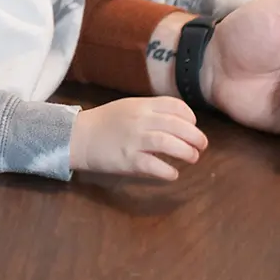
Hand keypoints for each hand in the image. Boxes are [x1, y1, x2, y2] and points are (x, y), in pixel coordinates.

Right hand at [69, 97, 207, 179]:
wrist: (78, 137)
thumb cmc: (105, 123)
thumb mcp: (129, 108)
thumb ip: (151, 112)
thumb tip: (180, 123)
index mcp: (141, 105)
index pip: (174, 105)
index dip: (190, 117)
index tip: (193, 126)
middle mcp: (139, 120)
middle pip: (176, 125)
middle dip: (195, 137)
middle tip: (202, 146)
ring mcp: (133, 140)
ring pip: (168, 144)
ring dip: (186, 153)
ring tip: (192, 158)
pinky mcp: (127, 160)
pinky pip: (154, 166)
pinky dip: (168, 171)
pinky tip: (172, 174)